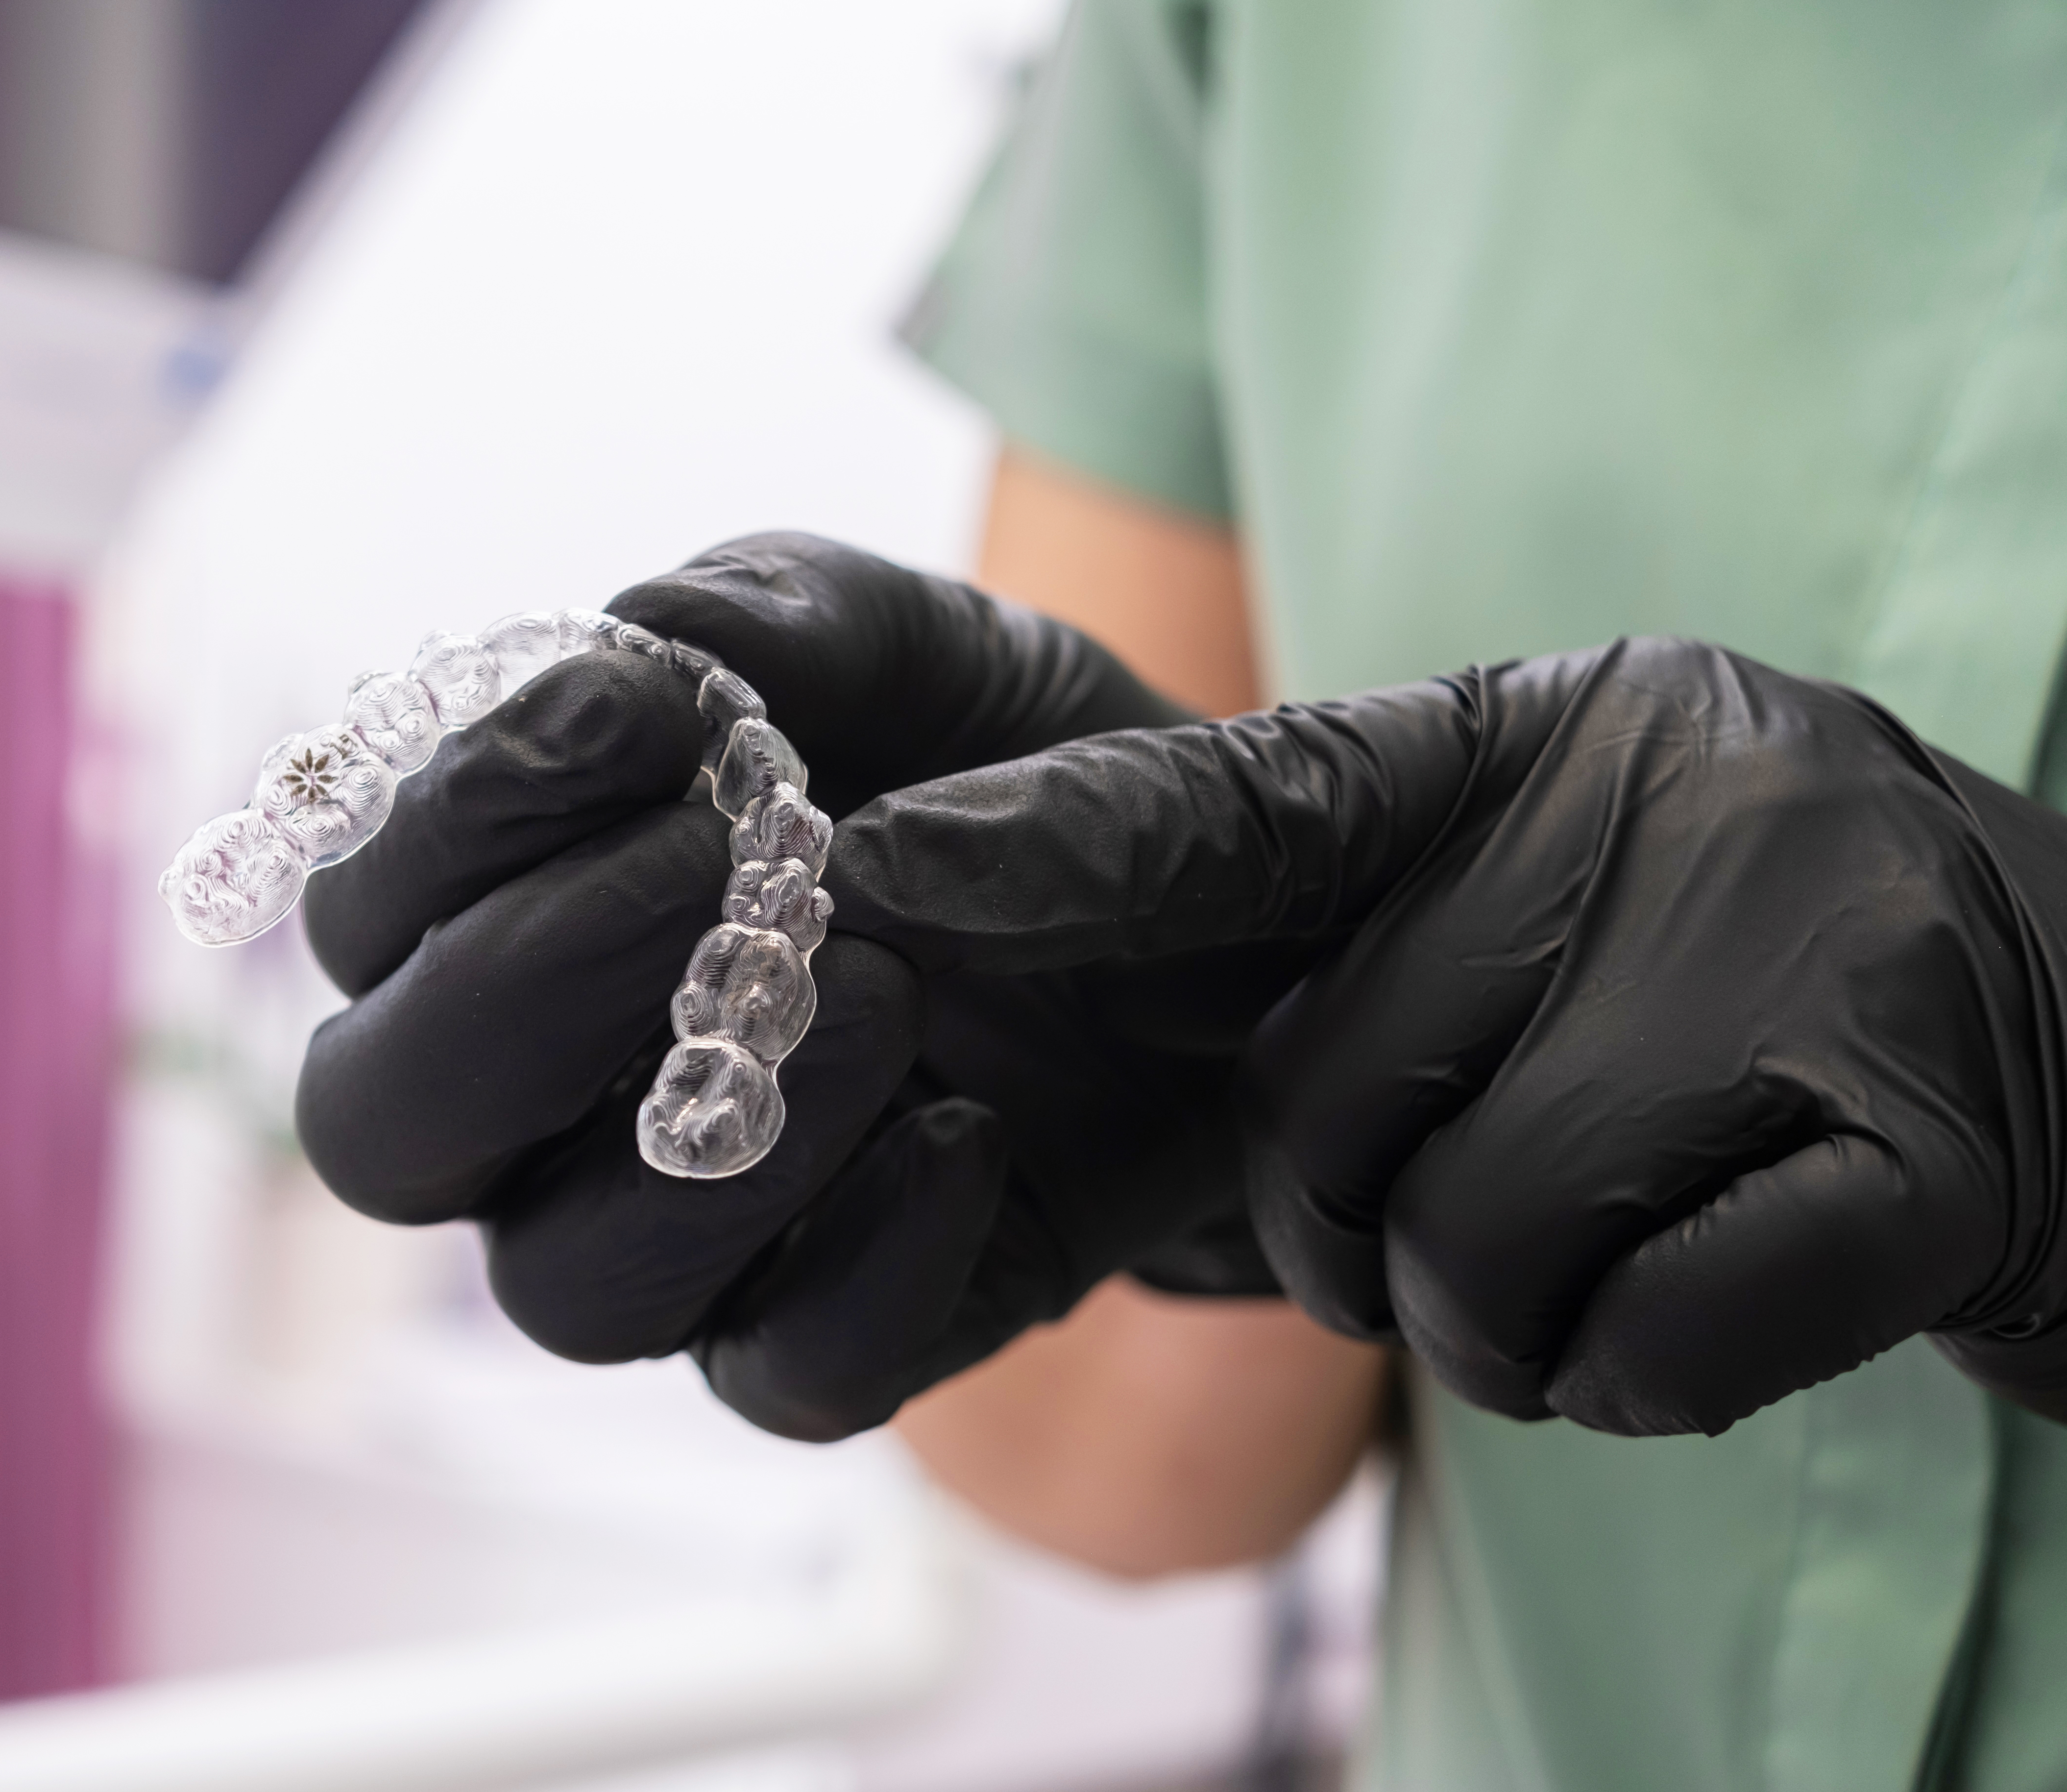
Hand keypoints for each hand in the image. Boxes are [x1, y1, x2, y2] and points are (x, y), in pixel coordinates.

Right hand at [294, 534, 1282, 1442]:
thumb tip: (651, 631)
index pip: (373, 908)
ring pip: (569, 1286)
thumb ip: (786, 621)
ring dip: (716, 1134)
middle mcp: (547, 1103)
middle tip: (694, 866)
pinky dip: (871, 1261)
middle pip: (385, 1129)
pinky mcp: (825, 1336)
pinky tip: (973, 1132)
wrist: (1226, 927)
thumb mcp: (933, 651)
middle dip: (517, 991)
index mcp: (516, 912)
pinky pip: (783, 1373)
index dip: (459, 816)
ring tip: (888, 986)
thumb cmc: (1015, 769)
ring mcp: (679, 1239)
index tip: (624, 713)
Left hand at [828, 635, 2066, 1435]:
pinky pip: (1639, 1347)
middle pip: (1320, 1108)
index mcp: (1545, 737)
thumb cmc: (1753, 981)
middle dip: (1353, 1222)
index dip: (1057, 842)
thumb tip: (1110, 999)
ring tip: (1626, 1241)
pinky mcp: (1928, 1155)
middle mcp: (1668, 808)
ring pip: (1462, 1254)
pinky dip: (1650, 1371)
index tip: (882, 866)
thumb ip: (1351, 930)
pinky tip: (1734, 1285)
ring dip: (1502, 1318)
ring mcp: (1807, 970)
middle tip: (1486, 1204)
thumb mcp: (1548, 886)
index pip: (1244, 792)